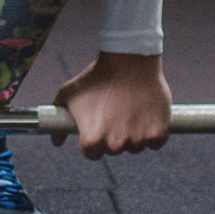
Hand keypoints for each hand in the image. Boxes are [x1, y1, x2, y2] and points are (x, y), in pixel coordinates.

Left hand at [51, 51, 170, 158]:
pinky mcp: (159, 134)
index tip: (97, 126)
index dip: (93, 139)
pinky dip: (153, 132)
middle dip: (113, 135)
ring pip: (136, 146)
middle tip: (114, 113)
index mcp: (92, 140)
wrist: (128, 60)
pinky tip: (145, 113)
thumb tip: (56, 141)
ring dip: (134, 134)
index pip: (92, 153)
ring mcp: (138, 140)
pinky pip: (155, 142)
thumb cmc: (97, 76)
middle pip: (114, 150)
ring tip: (129, 109)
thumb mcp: (69, 93)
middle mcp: (115, 145)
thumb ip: (58, 116)